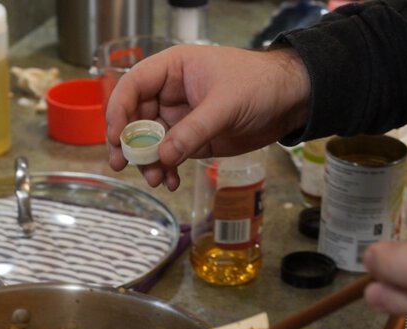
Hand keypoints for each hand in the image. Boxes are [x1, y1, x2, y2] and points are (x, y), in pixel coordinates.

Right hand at [105, 45, 309, 189]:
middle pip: (134, 117)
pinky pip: (168, 156)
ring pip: (149, 141)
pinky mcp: (191, 138)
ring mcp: (179, 117)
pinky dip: (165, 169)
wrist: (290, 101)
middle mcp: (169, 93)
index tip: (116, 137)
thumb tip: (163, 156)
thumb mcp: (226, 104)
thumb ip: (193, 130)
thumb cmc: (260, 84)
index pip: (133, 86)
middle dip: (128, 143)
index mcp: (173, 69)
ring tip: (157, 179)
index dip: (119, 110)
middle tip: (122, 164)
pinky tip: (170, 181)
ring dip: (147, 162)